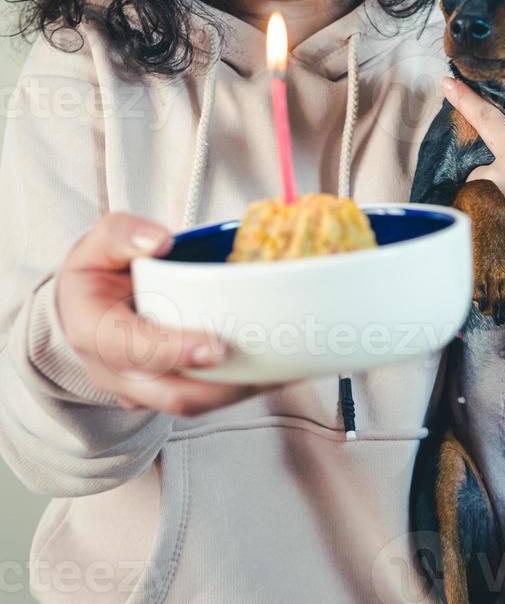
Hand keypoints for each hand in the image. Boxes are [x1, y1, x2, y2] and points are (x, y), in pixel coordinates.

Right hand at [55, 211, 299, 414]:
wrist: (89, 304)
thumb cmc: (99, 271)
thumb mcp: (99, 243)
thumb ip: (122, 235)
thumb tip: (158, 240)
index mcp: (91, 329)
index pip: (128, 348)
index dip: (172, 352)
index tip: (215, 346)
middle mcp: (112, 370)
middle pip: (169, 391)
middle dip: (219, 385)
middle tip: (262, 366)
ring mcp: (139, 388)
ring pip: (192, 402)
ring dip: (238, 391)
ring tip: (281, 371)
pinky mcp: (165, 392)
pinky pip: (203, 399)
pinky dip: (239, 389)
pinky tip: (275, 372)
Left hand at [441, 77, 504, 319]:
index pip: (487, 119)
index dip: (464, 98)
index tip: (446, 81)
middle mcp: (493, 180)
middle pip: (485, 164)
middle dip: (504, 176)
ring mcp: (478, 208)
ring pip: (477, 190)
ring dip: (494, 200)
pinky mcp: (470, 232)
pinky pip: (470, 214)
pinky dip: (486, 221)